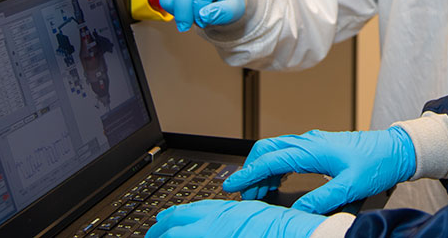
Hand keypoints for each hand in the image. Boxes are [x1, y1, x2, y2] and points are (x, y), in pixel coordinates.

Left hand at [145, 199, 322, 237]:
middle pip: (175, 223)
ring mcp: (215, 234)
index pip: (187, 211)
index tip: (160, 222)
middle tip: (151, 234)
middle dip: (159, 230)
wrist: (296, 233)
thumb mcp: (252, 216)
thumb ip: (231, 220)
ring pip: (177, 236)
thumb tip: (221, 224)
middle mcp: (215, 221)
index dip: (170, 217)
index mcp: (224, 211)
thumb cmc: (280, 227)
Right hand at [223, 126, 415, 214]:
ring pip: (278, 150)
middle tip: (244, 193)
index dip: (249, 173)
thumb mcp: (350, 186)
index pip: (272, 160)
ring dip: (264, 169)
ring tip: (259, 193)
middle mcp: (310, 141)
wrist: (395, 149)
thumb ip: (322, 200)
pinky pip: (289, 153)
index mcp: (313, 149)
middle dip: (251, 169)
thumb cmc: (376, 163)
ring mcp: (314, 142)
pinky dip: (276, 166)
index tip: (232, 185)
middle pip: (268, 149)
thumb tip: (298, 212)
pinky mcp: (319, 147)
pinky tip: (276, 182)